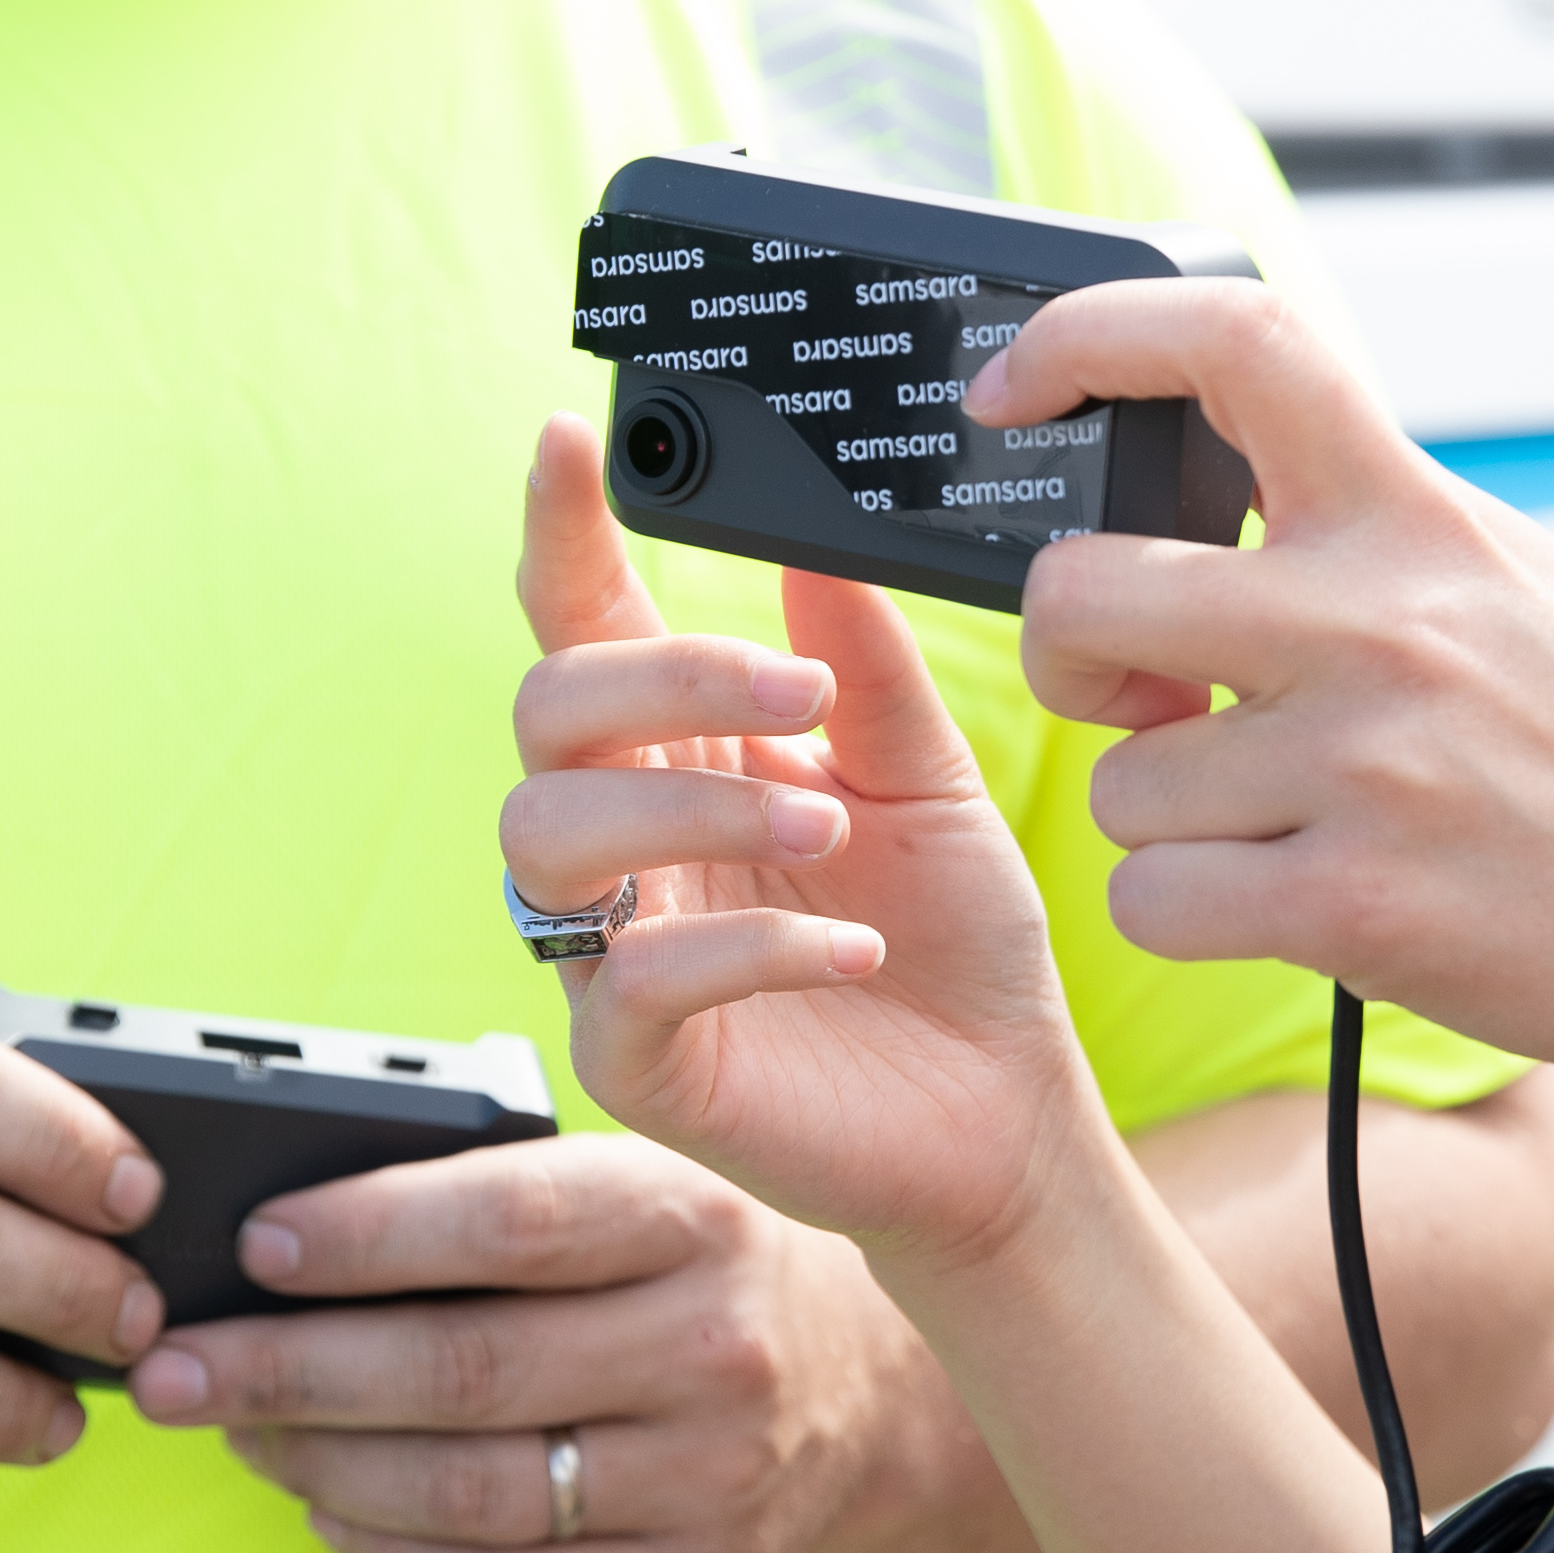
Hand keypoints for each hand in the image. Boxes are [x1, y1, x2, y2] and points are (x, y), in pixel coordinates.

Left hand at [126, 1134, 936, 1552]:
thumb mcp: (631, 1186)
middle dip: (290, 1372)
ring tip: (238, 1434)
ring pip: (472, 1494)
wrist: (854, 1386)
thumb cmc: (685, 1265)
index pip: (507, 1222)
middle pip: (465, 1372)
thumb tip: (280, 1244)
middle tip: (177, 1368)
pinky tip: (327, 1512)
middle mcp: (716, 1350)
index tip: (250, 1248)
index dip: (366, 1236)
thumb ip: (490, 1198)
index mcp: (691, 1217)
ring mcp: (714, 1482)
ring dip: (323, 1468)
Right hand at [486, 416, 1121, 1271]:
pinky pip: (631, 982)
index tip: (571, 439)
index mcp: (680, 755)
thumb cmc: (953, 944)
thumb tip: (819, 537)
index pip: (589, 626)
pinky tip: (851, 948)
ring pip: (550, 835)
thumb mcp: (929, 779)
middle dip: (662, 679)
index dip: (562, 531)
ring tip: (825, 821)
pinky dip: (743, 947)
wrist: (1006, 1114)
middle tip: (797, 693)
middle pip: (548, 712)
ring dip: (692, 805)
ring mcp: (612, 952)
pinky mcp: (634, 1066)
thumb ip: (864, 666)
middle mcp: (627, 843)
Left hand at [979, 283, 1553, 1097]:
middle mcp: (1382, 623)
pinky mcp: (1354, 905)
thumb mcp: (1509, 581)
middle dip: (1069, 651)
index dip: (1091, 335)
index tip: (1017, 383)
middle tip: (1133, 690)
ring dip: (1167, 820)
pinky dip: (1189, 913)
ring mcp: (1366, 767)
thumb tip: (1200, 492)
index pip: (1236, 342)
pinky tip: (1286, 900)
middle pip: (1086, 589)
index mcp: (1416, 518)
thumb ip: (1361, 532)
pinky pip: (1152, 900)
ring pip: (1119, 783)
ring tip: (1286, 822)